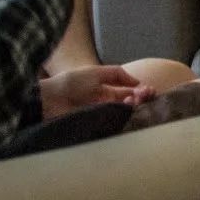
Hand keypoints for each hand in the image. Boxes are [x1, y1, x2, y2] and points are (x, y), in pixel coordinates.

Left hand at [38, 64, 153, 120]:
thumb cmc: (71, 83)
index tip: (150, 90)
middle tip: (145, 96)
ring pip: (125, 114)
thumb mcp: (96, 72)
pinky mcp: (98, 127)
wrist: (49, 100)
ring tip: (134, 101)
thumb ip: (118, 74)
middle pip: (131, 104)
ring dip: (134, 107)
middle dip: (142, 99)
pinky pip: (115, 125)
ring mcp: (103, 116)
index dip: (142, 91)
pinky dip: (124, 118)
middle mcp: (108, 104)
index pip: (131, 93)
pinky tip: (127, 110)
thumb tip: (139, 82)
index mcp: (108, 91)